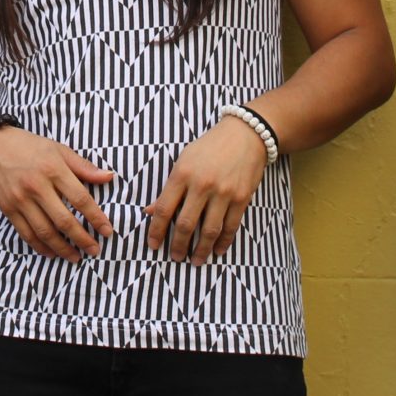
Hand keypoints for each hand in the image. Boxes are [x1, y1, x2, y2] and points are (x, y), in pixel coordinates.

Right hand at [0, 126, 114, 260]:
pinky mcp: (8, 209)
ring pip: (45, 232)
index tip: (107, 231)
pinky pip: (26, 234)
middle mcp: (37, 187)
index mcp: (53, 169)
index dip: (96, 218)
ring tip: (76, 257)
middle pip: (64, 220)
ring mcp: (21, 200)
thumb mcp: (58, 149)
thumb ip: (84, 166)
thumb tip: (109, 177)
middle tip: (95, 250)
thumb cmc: (28, 146)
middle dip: (82, 239)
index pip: (80, 199)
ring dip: (62, 248)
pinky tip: (52, 253)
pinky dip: (40, 247)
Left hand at [144, 116, 267, 263]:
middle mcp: (202, 185)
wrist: (245, 135)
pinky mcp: (242, 198)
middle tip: (175, 258)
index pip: (164, 209)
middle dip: (178, 245)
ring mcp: (224, 192)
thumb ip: (168, 189)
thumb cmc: (209, 148)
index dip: (156, 231)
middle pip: (185, 224)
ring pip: (209, 230)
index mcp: (182, 174)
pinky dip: (223, 242)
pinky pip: (231, 226)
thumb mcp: (183, 161)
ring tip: (196, 261)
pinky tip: (217, 251)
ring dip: (201, 250)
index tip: (152, 245)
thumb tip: (150, 211)